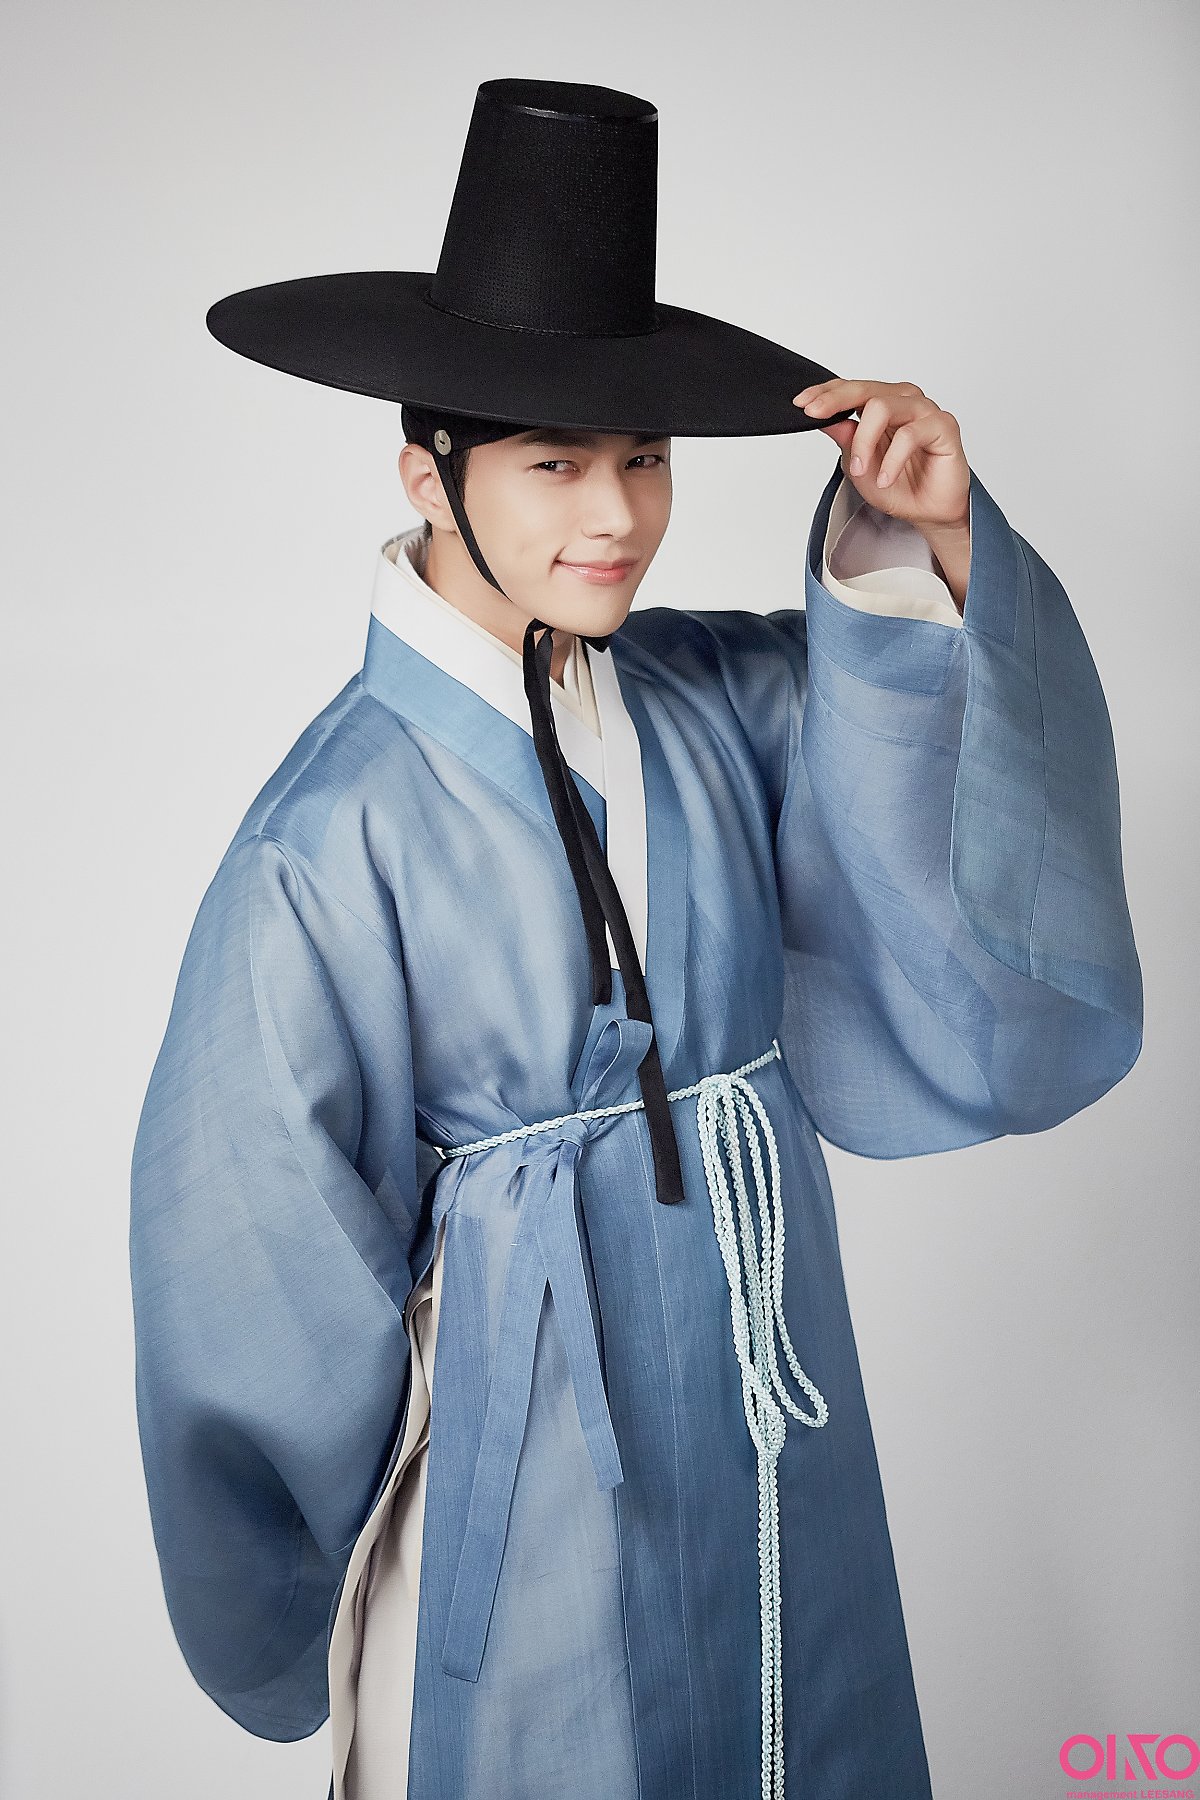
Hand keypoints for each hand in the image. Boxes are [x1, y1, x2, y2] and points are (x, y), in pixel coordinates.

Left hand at [792, 379, 969, 533]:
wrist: (930, 512)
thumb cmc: (899, 487)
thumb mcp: (858, 466)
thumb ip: (845, 439)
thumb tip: (824, 420)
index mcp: (882, 405)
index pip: (851, 388)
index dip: (825, 393)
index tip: (800, 404)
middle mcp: (903, 401)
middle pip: (865, 388)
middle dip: (835, 401)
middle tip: (814, 415)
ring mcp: (924, 411)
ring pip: (883, 407)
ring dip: (864, 441)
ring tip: (859, 469)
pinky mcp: (943, 425)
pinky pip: (909, 434)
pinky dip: (892, 460)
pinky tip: (885, 479)